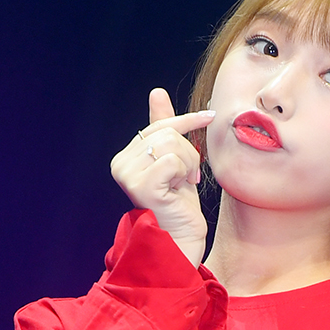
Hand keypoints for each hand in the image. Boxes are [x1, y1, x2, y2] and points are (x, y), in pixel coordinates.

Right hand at [110, 89, 215, 266]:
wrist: (182, 237)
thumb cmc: (179, 204)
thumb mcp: (175, 161)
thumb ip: (164, 129)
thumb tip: (157, 92)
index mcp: (125, 158)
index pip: (158, 126)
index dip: (186, 121)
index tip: (209, 116)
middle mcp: (121, 165)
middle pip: (166, 133)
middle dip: (188, 153)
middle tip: (188, 177)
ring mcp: (128, 175)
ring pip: (171, 143)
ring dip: (188, 163)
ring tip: (183, 183)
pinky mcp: (142, 185)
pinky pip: (173, 159)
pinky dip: (184, 172)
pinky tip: (180, 188)